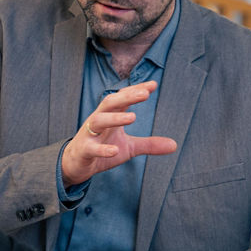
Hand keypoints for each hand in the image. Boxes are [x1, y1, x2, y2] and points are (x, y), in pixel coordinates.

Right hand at [61, 81, 176, 187]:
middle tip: (144, 93)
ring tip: (132, 117)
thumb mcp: (129, 147)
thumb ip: (149, 144)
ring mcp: (89, 134)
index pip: (123, 98)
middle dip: (126, 96)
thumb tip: (175, 145)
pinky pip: (92, 148)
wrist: (76, 164)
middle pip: (110, 102)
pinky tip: (115, 151)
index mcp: (110, 115)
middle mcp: (98, 120)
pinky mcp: (84, 150)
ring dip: (115, 118)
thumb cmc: (102, 148)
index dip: (136, 90)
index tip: (153, 85)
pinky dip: (102, 149)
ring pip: (99, 120)